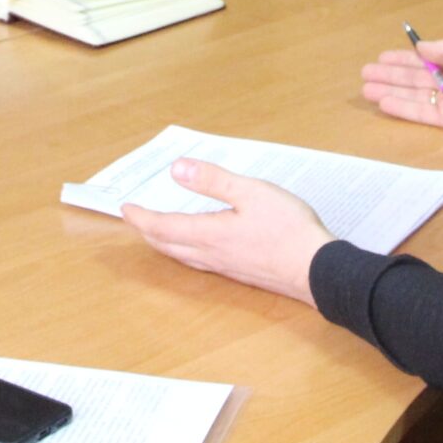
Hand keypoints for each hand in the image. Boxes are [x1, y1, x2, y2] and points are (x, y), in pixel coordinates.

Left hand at [122, 160, 329, 304]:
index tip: (126, 208)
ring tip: (157, 232)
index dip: (141, 218)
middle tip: (135, 219)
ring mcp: (226, 267)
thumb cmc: (288, 230)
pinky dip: (185, 251)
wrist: (317, 271)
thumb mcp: (251, 193)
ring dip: (164, 243)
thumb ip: (214, 181)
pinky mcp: (241, 272)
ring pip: (183, 256)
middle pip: (167, 246)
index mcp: (209, 233)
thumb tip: (177, 169)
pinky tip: (196, 247)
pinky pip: (200, 262)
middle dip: (147, 232)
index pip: (162, 227)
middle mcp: (212, 254)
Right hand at [359, 31, 442, 142]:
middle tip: (364, 73)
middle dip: (389, 76)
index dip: (401, 59)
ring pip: (412, 96)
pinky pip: (421, 113)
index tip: (380, 57)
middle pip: (412, 78)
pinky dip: (402, 109)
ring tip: (366, 89)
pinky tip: (384, 103)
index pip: (422, 60)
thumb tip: (418, 48)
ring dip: (390, 92)